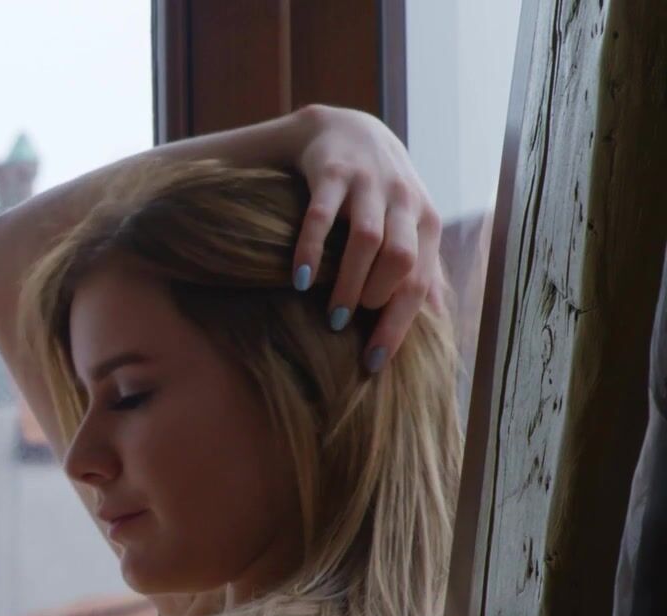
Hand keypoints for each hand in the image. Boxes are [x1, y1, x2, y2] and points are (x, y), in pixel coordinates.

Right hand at [290, 105, 449, 371]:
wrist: (345, 130)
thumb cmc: (378, 192)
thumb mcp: (408, 223)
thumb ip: (421, 266)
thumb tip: (439, 321)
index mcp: (425, 220)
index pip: (420, 281)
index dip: (398, 325)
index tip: (373, 362)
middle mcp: (403, 200)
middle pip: (400, 259)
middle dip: (375, 299)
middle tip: (347, 322)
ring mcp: (368, 184)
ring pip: (367, 239)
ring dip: (348, 283)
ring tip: (329, 315)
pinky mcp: (332, 173)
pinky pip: (322, 215)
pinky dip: (311, 250)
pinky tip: (299, 279)